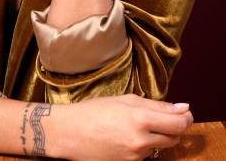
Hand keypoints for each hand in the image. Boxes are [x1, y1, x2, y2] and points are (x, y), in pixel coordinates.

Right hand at [52, 94, 192, 160]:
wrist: (70, 133)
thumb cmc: (95, 111)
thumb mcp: (126, 100)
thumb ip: (157, 105)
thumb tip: (183, 108)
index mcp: (141, 118)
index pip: (179, 123)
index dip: (186, 118)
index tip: (184, 113)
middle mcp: (141, 140)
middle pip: (175, 138)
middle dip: (173, 128)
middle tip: (162, 118)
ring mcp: (136, 157)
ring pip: (161, 147)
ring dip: (157, 137)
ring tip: (137, 126)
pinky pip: (146, 156)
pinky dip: (144, 146)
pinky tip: (128, 137)